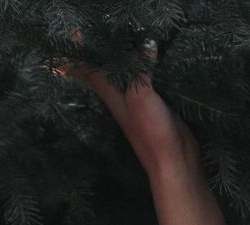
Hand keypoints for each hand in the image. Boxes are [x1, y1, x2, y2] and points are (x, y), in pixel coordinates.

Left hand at [52, 31, 198, 175]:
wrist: (174, 163)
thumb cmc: (152, 134)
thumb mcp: (141, 100)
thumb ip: (140, 73)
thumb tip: (147, 44)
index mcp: (115, 99)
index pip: (94, 73)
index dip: (83, 57)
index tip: (75, 41)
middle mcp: (124, 100)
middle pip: (109, 73)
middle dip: (103, 56)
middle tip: (102, 37)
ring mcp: (141, 104)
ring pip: (129, 77)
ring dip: (126, 62)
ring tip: (127, 43)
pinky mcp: (159, 106)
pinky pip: (150, 82)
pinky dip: (149, 69)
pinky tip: (155, 61)